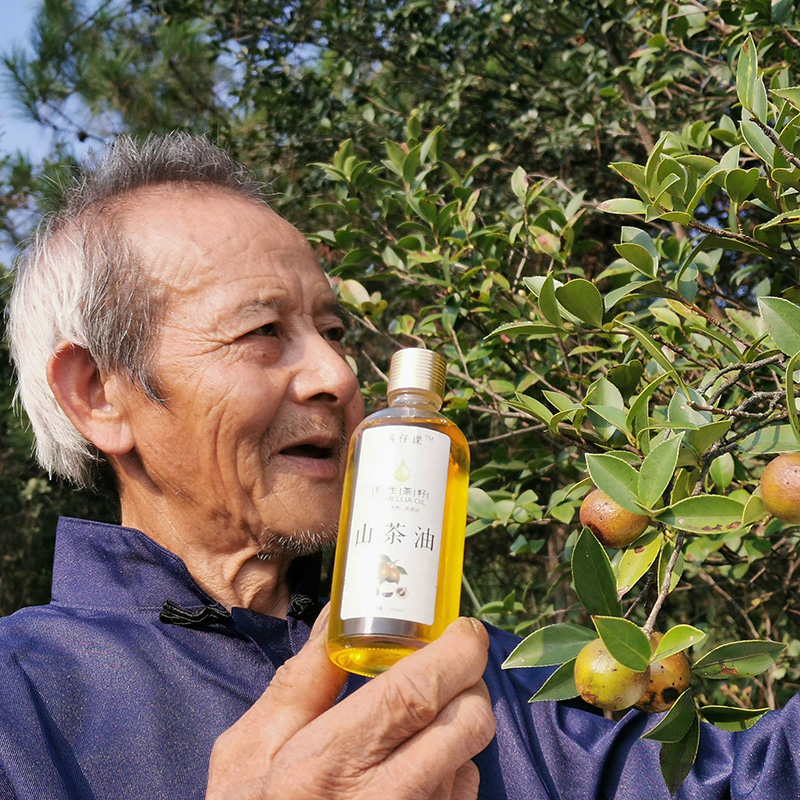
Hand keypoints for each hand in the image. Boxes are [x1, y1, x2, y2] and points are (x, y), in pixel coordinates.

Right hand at [206, 607, 494, 799]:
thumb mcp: (251, 747)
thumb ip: (301, 680)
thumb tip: (336, 619)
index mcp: (333, 762)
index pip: (416, 693)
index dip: (455, 653)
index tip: (464, 630)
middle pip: (467, 722)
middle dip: (469, 683)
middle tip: (448, 668)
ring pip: (471, 757)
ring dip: (458, 726)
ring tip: (419, 724)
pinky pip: (463, 794)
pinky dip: (452, 770)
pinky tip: (415, 769)